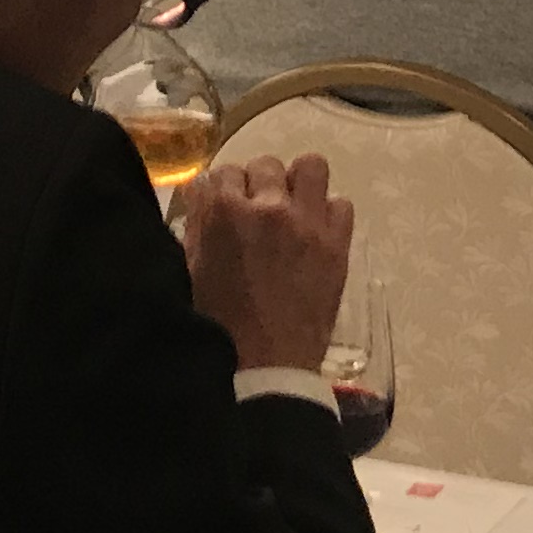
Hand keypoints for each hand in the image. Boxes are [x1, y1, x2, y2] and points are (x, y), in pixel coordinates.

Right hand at [178, 152, 350, 374]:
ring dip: (297, 184)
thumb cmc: (218, 324)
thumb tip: (202, 202)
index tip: (223, 208)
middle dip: (256, 185)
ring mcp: (308, 223)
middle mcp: (268, 206)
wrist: (265, 368)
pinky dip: (327, 214)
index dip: (220, 192)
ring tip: (290, 209)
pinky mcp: (337, 245)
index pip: (220, 172)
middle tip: (255, 213)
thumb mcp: (190, 271)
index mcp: (223, 213)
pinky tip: (314, 235)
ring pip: (311, 167)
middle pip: (264, 164)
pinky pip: (341, 204)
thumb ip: (197, 228)